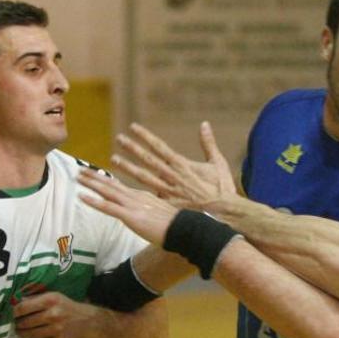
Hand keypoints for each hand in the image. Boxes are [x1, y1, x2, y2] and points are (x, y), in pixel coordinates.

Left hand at [13, 292, 102, 337]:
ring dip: (22, 334)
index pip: (23, 307)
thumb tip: (17, 301)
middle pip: (25, 322)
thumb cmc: (69, 307)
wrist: (90, 321)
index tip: (14, 314)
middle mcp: (53, 314)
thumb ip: (37, 298)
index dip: (15, 312)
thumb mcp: (56, 297)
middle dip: (18, 324)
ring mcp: (56, 329)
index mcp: (51, 300)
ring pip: (30, 334)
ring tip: (21, 333)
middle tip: (17, 325)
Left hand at [78, 170, 177, 244]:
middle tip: (81, 169)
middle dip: (95, 177)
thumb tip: (149, 216)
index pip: (121, 187)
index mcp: (144, 197)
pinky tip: (82, 196)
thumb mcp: (163, 215)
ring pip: (108, 191)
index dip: (107, 180)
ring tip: (78, 177)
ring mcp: (133, 206)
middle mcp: (136, 197)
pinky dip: (94, 201)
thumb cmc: (178, 225)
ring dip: (91, 184)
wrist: (185, 230)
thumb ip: (153, 212)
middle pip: (112, 184)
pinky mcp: (131, 216)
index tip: (97, 175)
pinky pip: (108, 207)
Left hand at [112, 122, 236, 210]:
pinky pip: (148, 197)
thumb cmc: (222, 188)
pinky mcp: (167, 204)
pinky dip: (136, 192)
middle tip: (119, 139)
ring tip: (114, 159)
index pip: (160, 147)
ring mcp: (168, 191)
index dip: (146, 136)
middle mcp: (172, 176)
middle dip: (132, 148)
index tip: (133, 127)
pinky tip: (123, 189)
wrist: (224, 213)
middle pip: (148, 159)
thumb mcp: (218, 163)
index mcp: (183, 165)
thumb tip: (205, 124)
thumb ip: (208, 143)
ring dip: (128, 167)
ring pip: (144, 177)